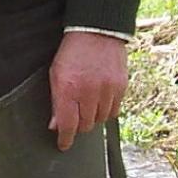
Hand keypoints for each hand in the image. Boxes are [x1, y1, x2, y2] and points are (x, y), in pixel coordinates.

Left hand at [47, 30, 128, 151]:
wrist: (96, 32)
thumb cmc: (72, 52)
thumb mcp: (56, 73)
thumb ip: (56, 101)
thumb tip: (56, 125)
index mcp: (68, 88)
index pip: (68, 124)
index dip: (65, 139)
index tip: (63, 145)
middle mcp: (89, 92)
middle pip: (85, 125)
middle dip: (78, 126)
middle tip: (75, 119)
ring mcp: (107, 90)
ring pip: (100, 120)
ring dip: (93, 118)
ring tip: (87, 105)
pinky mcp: (121, 88)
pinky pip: (114, 110)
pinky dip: (106, 110)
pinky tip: (100, 101)